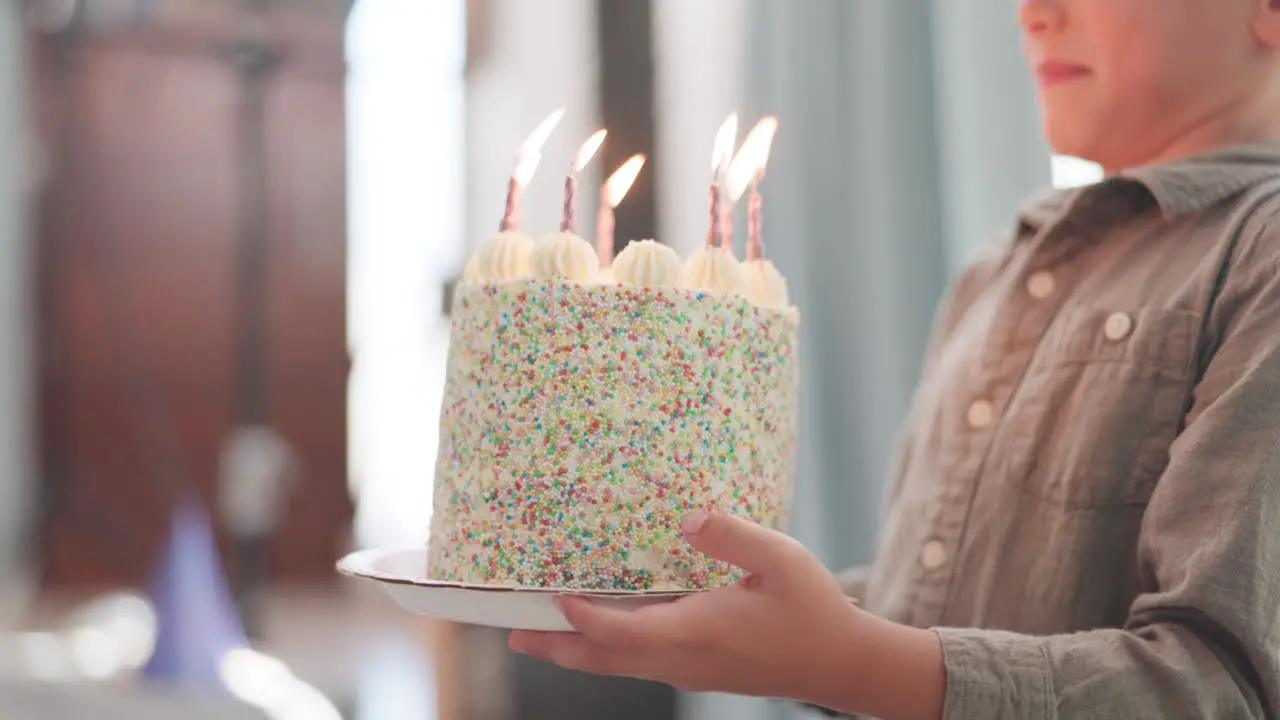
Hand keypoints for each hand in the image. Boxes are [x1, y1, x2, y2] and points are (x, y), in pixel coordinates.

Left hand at [507, 511, 927, 712]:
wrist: (841, 664)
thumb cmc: (813, 610)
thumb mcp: (780, 559)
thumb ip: (731, 535)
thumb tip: (686, 517)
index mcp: (698, 630)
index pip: (623, 630)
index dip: (583, 616)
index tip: (552, 594)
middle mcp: (684, 658)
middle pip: (605, 658)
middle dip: (557, 646)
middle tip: (512, 632)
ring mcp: (690, 670)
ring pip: (619, 665)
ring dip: (577, 651)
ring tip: (538, 636)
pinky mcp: (698, 671)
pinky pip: (639, 663)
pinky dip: (607, 650)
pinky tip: (601, 633)